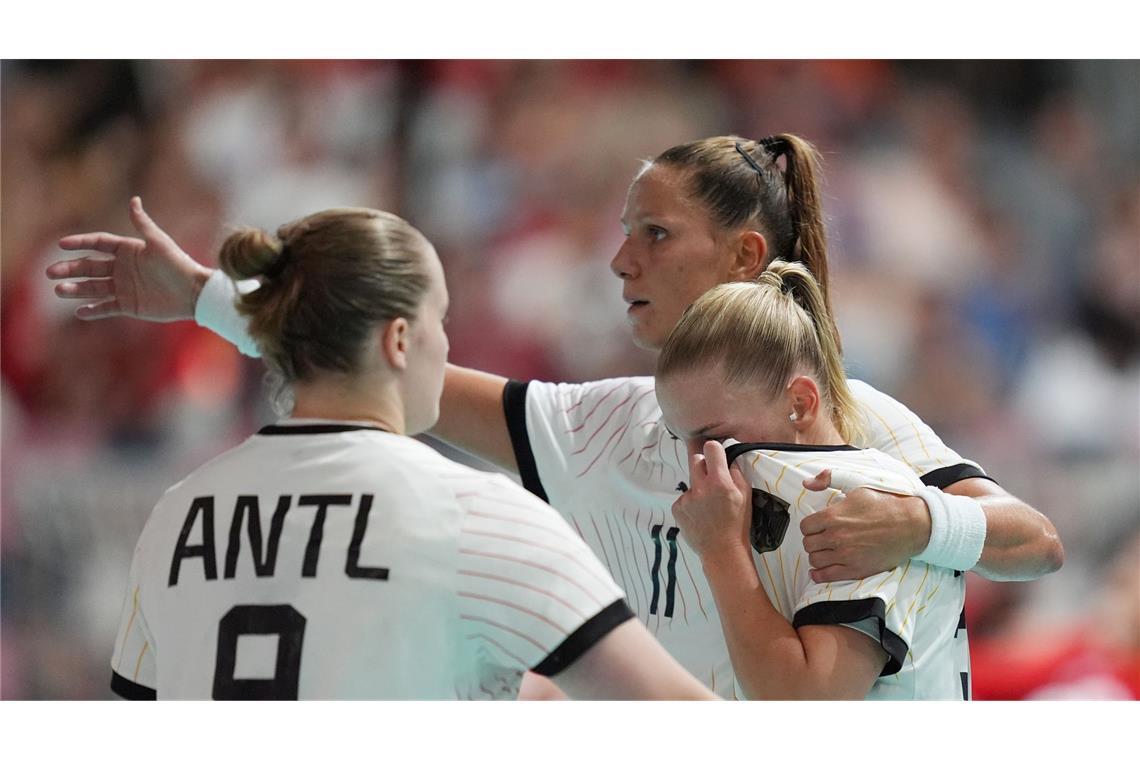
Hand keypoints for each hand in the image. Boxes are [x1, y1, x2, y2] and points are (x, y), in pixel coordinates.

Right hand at [47, 196, 212, 321]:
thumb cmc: (178, 264)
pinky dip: (93, 310)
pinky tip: (79, 311)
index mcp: (128, 250)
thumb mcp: (159, 242)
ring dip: (75, 289)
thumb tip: (134, 199)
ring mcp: (123, 288)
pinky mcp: (128, 306)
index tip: (62, 244)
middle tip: (51, 272)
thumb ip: (142, 223)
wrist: (194, 293)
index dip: (80, 243)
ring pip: (93, 288)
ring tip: (60, 290)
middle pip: (89, 267)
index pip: (98, 244)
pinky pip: (106, 307)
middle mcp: (122, 269)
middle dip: (70, 269)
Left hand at [671, 440, 751, 559]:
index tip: (716, 454)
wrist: (722, 551)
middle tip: (712, 479)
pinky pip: (684, 498)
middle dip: (703, 465)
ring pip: (690, 482)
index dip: (714, 449)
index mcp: (719, 482)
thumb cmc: (737, 524)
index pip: (710, 448)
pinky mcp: (677, 508)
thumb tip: (728, 458)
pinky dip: (690, 503)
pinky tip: (700, 516)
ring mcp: (686, 498)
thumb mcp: (745, 495)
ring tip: (709, 507)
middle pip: (695, 459)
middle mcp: (700, 488)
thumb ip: (736, 473)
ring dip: (698, 488)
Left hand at [799, 469, 929, 582]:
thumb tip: (807, 483)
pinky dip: (819, 574)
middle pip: (808, 544)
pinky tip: (819, 571)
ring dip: (817, 555)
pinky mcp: (856, 569)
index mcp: (834, 516)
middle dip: (813, 541)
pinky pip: (827, 576)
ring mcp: (846, 555)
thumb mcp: (857, 485)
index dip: (810, 526)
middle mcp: (837, 536)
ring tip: (825, 551)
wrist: (911, 524)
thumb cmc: (886, 504)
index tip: (816, 527)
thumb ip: (829, 481)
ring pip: (815, 560)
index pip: (805, 526)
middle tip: (821, 539)